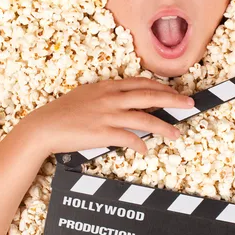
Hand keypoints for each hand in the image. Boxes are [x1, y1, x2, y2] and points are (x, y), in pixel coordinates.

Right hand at [24, 77, 193, 157]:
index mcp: (107, 87)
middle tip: (190, 104)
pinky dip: (140, 145)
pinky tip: (145, 150)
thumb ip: (106, 96)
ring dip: (163, 127)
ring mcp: (108, 115)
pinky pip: (128, 139)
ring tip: (176, 134)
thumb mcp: (86, 95)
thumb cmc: (62, 112)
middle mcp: (111, 98)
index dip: (161, 87)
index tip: (174, 91)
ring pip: (144, 119)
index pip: (141, 83)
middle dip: (173, 100)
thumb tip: (123, 102)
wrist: (44, 126)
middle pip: (150, 97)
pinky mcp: (103, 133)